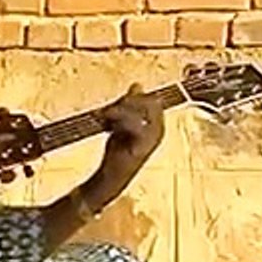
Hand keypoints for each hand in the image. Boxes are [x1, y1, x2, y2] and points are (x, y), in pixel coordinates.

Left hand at [90, 83, 164, 203]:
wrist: (111, 176)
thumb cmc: (120, 151)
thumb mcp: (124, 124)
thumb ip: (130, 106)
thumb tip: (137, 85)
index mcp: (158, 124)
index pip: (152, 100)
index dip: (132, 98)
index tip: (112, 106)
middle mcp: (159, 131)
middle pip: (148, 103)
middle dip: (124, 103)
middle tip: (106, 112)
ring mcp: (151, 140)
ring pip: (139, 111)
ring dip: (117, 111)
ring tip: (102, 117)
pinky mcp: (140, 148)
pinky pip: (133, 125)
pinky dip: (116, 121)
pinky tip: (105, 125)